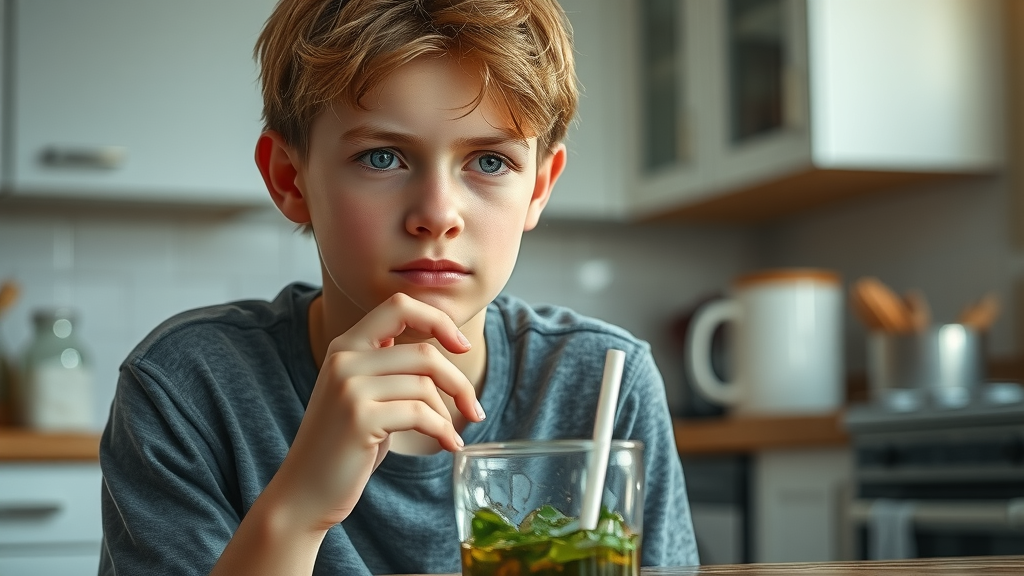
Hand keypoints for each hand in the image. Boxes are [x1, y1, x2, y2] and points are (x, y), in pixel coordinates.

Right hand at [266, 293, 481, 532]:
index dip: (438, 320)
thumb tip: (446, 354)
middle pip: (424, 353)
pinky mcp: (359, 417)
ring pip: (425, 385)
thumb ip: (390, 369)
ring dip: (448, 415)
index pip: (400, 306)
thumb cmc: (344, 447)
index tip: (461, 347)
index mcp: (345, 346)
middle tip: (474, 409)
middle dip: (458, 382)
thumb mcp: (363, 396)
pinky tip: (449, 445)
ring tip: (450, 436)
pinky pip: (421, 413)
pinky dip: (443, 431)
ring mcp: (349, 387)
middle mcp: (344, 359)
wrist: (303, 493)